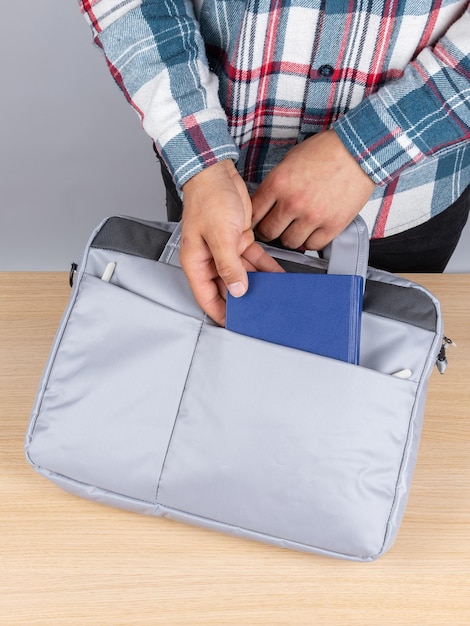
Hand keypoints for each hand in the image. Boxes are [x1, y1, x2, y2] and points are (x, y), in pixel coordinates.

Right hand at [180, 160, 282, 325]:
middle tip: (260, 312)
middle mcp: (209, 259)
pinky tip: (279, 276)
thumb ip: (229, 266)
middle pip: (226, 288)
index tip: (236, 325)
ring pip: (243, 275)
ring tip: (274, 296)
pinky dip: (265, 268)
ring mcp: (225, 250)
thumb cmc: (208, 199)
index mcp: (196, 262)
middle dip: (243, 301)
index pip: (206, 297)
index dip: (220, 313)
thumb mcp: (220, 236)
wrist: (217, 172)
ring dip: (258, 284)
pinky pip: (254, 260)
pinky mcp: (238, 240)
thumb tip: (237, 290)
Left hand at [251, 129, 375, 249]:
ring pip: (289, 242)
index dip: (253, 220)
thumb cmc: (326, 151)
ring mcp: (313, 216)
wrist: (359, 151)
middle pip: (268, 233)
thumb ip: (275, 183)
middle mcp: (293, 202)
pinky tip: (312, 230)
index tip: (258, 221)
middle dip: (270, 230)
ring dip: (291, 236)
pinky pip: (313, 245)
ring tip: (296, 227)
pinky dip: (311, 240)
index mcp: (278, 183)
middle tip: (276, 226)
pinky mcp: (333, 225)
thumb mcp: (290, 160)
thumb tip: (264, 203)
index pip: (254, 214)